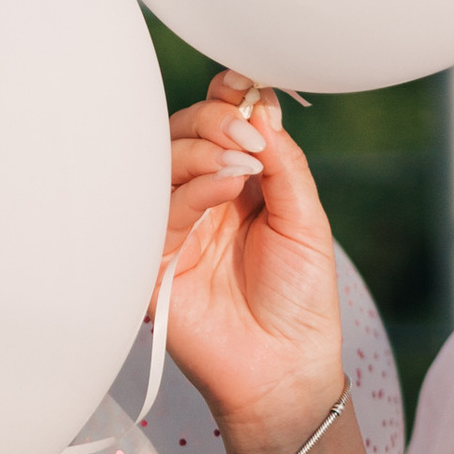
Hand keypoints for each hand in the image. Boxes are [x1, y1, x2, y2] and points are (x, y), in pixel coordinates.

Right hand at [160, 70, 345, 453]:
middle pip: (183, 136)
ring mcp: (171, 229)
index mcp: (235, 186)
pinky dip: (191, 190)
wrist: (286, 368)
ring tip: (242, 162)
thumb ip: (282, 164)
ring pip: (161, 166)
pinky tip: (222, 187)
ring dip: (202, 152)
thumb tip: (260, 110)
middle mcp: (198, 201)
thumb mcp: (305, 220)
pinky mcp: (149, 263)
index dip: (228, 99)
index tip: (246, 86)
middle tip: (248, 134)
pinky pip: (154, 213)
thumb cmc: (300, 300)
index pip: (218, 127)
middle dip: (214, 121)